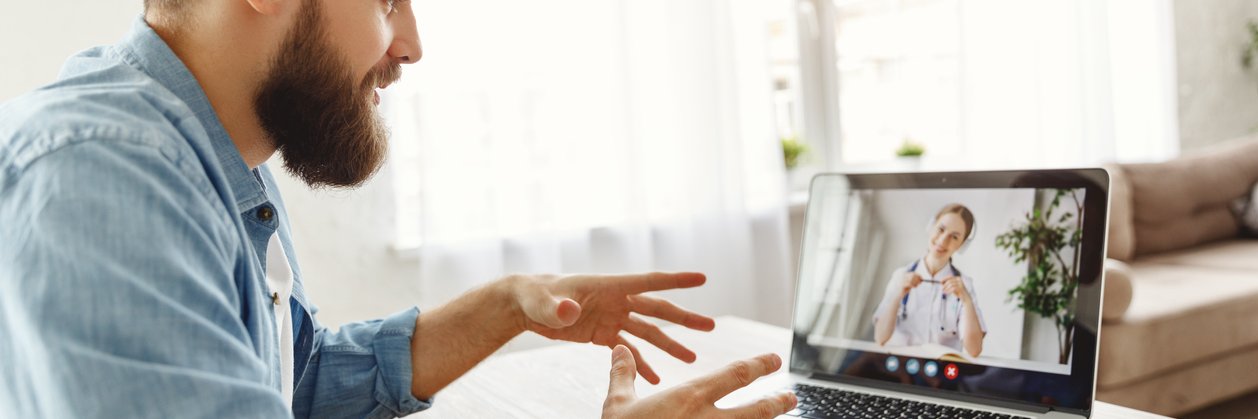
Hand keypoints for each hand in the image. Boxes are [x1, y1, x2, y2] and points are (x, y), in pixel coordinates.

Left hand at [509, 272, 716, 383]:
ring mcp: (611, 316)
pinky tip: (654, 379)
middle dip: (683, 318)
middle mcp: (615, 300)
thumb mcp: (542, 303)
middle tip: (711, 326)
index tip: (702, 278)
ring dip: (669, 345)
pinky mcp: (602, 333)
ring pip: (647, 332)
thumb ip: (557, 308)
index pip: (648, 281)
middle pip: (656, 309)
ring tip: (691, 359)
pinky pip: (628, 350)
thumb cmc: (532, 296)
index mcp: (608, 286)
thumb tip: (568, 312)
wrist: (524, 305)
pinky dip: (640, 364)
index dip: (675, 280)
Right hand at [602, 345, 796, 418]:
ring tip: (782, 417)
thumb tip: (620, 350)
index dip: (758, 365)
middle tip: (792, 396)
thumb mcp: (618, 405)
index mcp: (689, 398)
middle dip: (776, 402)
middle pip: (755, 411)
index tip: (774, 360)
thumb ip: (623, 375)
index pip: (735, 375)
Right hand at [892, 272, 922, 299]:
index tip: (922, 278)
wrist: (896, 295)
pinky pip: (910, 283)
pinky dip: (913, 285)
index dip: (918, 275)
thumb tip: (921, 279)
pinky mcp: (902, 284)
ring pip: (912, 278)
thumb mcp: (909, 285)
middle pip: (913, 275)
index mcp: (904, 275)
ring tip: (915, 286)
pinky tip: (913, 287)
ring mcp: (902, 280)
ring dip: (916, 282)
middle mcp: (902, 276)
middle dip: (918, 278)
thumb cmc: (903, 290)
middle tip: (920, 282)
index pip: (913, 273)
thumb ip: (914, 281)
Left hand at [941, 276, 970, 302]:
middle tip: (942, 289)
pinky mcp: (961, 288)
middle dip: (945, 285)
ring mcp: (961, 284)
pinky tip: (946, 293)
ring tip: (944, 291)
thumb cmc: (958, 292)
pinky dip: (948, 291)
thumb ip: (948, 284)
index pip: (950, 276)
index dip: (944, 278)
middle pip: (950, 281)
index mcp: (958, 278)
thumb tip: (941, 282)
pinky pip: (953, 288)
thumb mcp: (952, 287)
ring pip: (951, 284)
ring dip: (946, 288)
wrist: (965, 298)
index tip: (940, 282)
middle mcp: (960, 280)